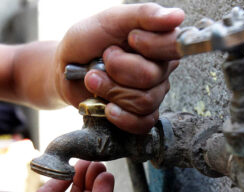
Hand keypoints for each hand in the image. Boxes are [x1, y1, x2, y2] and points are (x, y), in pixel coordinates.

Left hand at [55, 3, 183, 133]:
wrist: (65, 68)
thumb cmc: (88, 41)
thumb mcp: (111, 19)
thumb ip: (144, 15)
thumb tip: (177, 17)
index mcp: (159, 42)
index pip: (174, 46)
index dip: (149, 46)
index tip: (130, 39)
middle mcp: (160, 69)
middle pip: (152, 77)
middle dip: (118, 69)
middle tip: (103, 61)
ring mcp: (152, 93)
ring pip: (144, 101)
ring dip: (111, 90)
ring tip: (94, 80)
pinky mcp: (140, 115)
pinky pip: (143, 123)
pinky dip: (122, 117)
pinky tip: (107, 108)